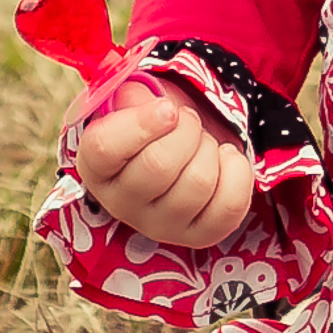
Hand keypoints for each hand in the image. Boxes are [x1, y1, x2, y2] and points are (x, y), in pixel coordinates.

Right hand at [74, 77, 253, 248]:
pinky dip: (237, 171)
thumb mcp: (136, 104)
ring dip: (210, 148)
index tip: (166, 107)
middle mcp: (121, 205)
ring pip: (197, 183)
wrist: (182, 149)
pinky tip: (224, 160)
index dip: (141, 122)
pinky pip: (230, 205)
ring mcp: (160, 227)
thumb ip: (133, 96)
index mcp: (96, 167)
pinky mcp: (199, 236)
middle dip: (186, 129)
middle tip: (188, 121)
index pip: (104, 148)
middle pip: (158, 164)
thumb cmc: (155, 125)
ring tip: (202, 144)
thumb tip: (146, 103)